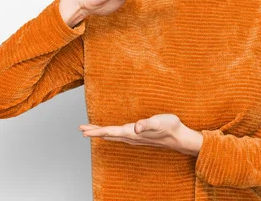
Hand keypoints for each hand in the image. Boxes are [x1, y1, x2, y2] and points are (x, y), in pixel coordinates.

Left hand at [79, 114, 203, 156]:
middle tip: (81, 129)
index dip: (96, 131)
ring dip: (101, 133)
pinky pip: (119, 136)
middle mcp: (131, 137)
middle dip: (94, 132)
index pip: (111, 132)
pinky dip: (111, 133)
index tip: (83, 131)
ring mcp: (134, 138)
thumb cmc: (170, 127)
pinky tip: (111, 132)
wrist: (179, 137)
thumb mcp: (159, 122)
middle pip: (108, 135)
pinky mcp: (138, 137)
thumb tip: (136, 127)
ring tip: (91, 130)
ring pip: (113, 136)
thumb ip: (147, 124)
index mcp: (133, 133)